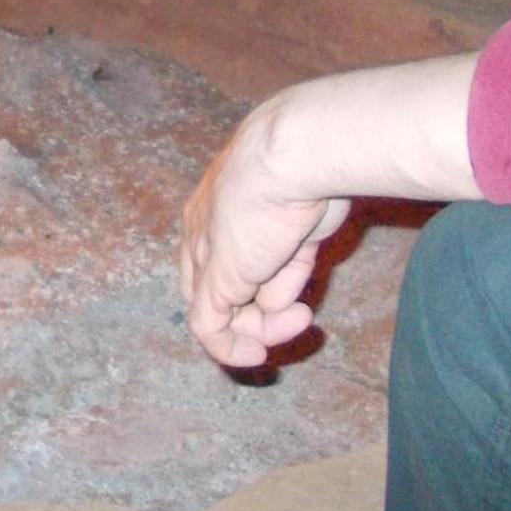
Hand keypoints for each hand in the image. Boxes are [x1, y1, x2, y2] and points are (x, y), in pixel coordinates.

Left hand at [178, 53, 477, 368]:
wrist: (294, 156)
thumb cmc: (307, 174)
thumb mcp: (299, 224)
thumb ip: (287, 261)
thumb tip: (279, 299)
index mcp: (217, 208)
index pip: (218, 260)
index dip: (249, 289)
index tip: (294, 301)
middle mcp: (204, 232)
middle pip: (217, 290)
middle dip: (255, 315)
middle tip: (299, 320)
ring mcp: (206, 255)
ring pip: (221, 312)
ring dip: (265, 328)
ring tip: (300, 318)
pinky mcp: (214, 278)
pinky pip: (208, 327)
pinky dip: (230, 349)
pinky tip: (259, 353)